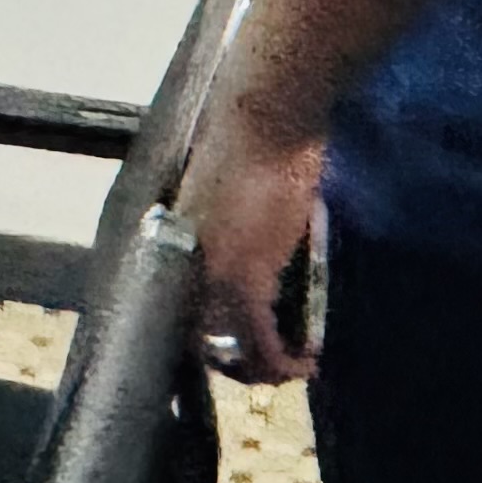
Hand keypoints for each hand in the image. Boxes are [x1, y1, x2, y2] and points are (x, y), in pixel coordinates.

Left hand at [178, 93, 326, 387]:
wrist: (266, 114)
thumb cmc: (254, 131)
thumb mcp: (225, 180)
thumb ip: (228, 212)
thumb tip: (248, 228)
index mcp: (175, 239)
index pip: (178, 306)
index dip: (206, 335)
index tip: (232, 345)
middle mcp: (185, 265)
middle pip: (199, 339)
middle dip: (233, 361)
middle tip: (266, 365)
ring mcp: (212, 276)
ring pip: (231, 349)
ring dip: (262, 368)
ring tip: (289, 368)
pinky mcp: (247, 279)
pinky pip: (262, 341)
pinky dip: (283, 361)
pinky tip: (306, 361)